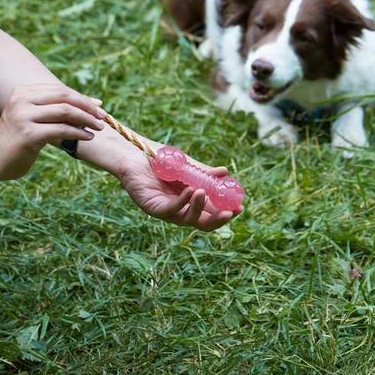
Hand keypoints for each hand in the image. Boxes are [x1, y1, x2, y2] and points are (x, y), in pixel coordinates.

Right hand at [0, 83, 105, 180]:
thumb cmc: (18, 139)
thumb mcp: (33, 118)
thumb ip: (55, 109)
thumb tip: (92, 103)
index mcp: (23, 92)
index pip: (60, 90)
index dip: (82, 98)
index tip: (99, 106)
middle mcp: (22, 100)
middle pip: (64, 97)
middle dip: (87, 106)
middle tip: (103, 117)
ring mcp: (23, 116)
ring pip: (65, 111)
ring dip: (86, 119)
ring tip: (99, 127)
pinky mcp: (28, 134)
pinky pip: (61, 130)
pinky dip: (78, 132)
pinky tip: (88, 137)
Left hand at [116, 148, 239, 231]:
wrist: (134, 152)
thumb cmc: (159, 159)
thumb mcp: (186, 165)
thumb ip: (203, 172)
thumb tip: (225, 173)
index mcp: (190, 200)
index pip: (211, 211)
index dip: (226, 211)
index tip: (240, 206)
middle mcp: (180, 208)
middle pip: (202, 223)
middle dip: (217, 220)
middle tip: (231, 212)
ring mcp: (166, 210)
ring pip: (187, 219)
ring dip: (199, 208)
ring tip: (204, 192)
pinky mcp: (152, 207)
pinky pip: (170, 210)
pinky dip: (182, 202)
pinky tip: (191, 191)